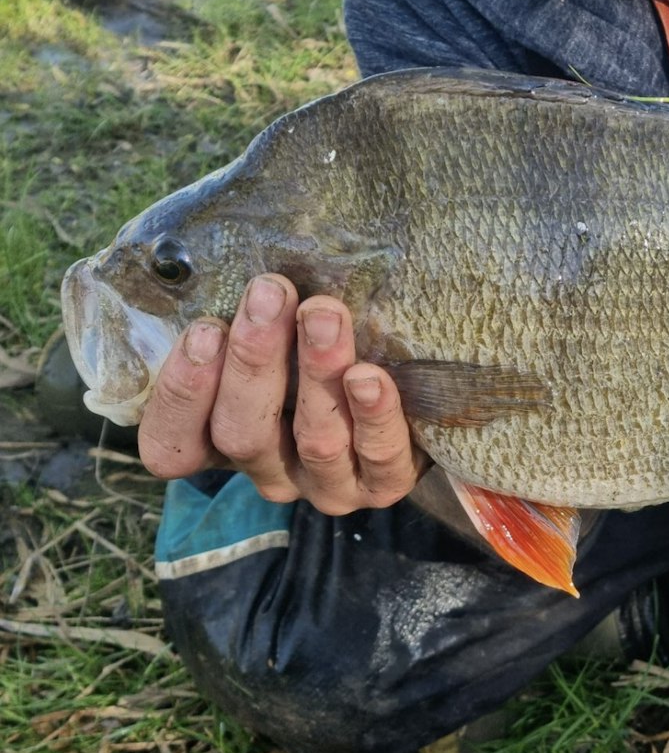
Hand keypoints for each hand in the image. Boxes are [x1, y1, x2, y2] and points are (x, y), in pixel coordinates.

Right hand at [138, 274, 425, 513]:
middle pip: (241, 434)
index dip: (182, 394)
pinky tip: (371, 377)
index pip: (172, 445)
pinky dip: (374, 416)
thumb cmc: (316, 347)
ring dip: (316, 373)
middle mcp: (268, 468)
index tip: (204, 328)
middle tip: (269, 294)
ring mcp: (325, 485)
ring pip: (314, 441)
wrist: (413, 398)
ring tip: (324, 314)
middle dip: (253, 360)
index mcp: (222, 441)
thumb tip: (242, 267)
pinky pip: (379, 458)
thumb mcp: (273, 333)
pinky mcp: (383, 485)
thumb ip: (248, 314)